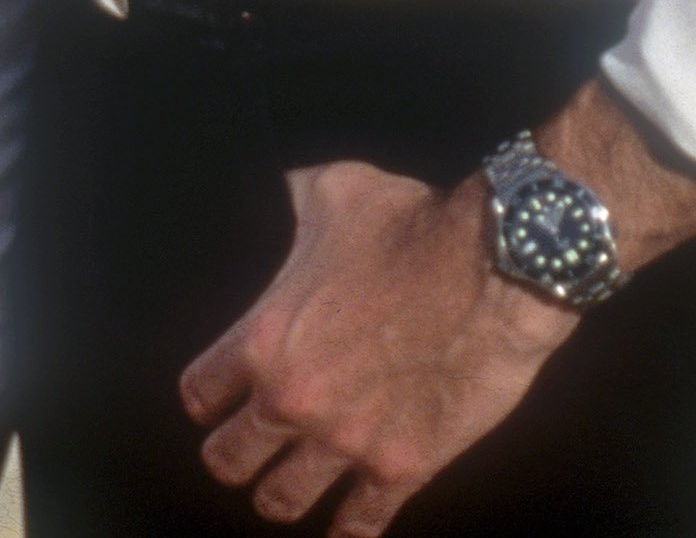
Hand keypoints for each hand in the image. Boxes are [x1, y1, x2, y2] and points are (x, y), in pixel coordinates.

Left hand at [181, 162, 570, 533]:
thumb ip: (291, 203)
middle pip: (228, 460)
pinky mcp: (401, 468)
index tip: (217, 397)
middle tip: (249, 444)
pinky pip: (358, 527)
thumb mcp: (335, 191)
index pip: (200, 394)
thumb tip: (277, 191)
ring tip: (286, 483)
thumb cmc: (413, 223)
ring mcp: (347, 442)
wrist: (496, 267)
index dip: (206, 396)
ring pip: (281, 502)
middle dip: (234, 452)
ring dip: (280, 492)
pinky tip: (342, 527)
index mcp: (265, 337)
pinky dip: (346, 531)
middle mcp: (295, 400)